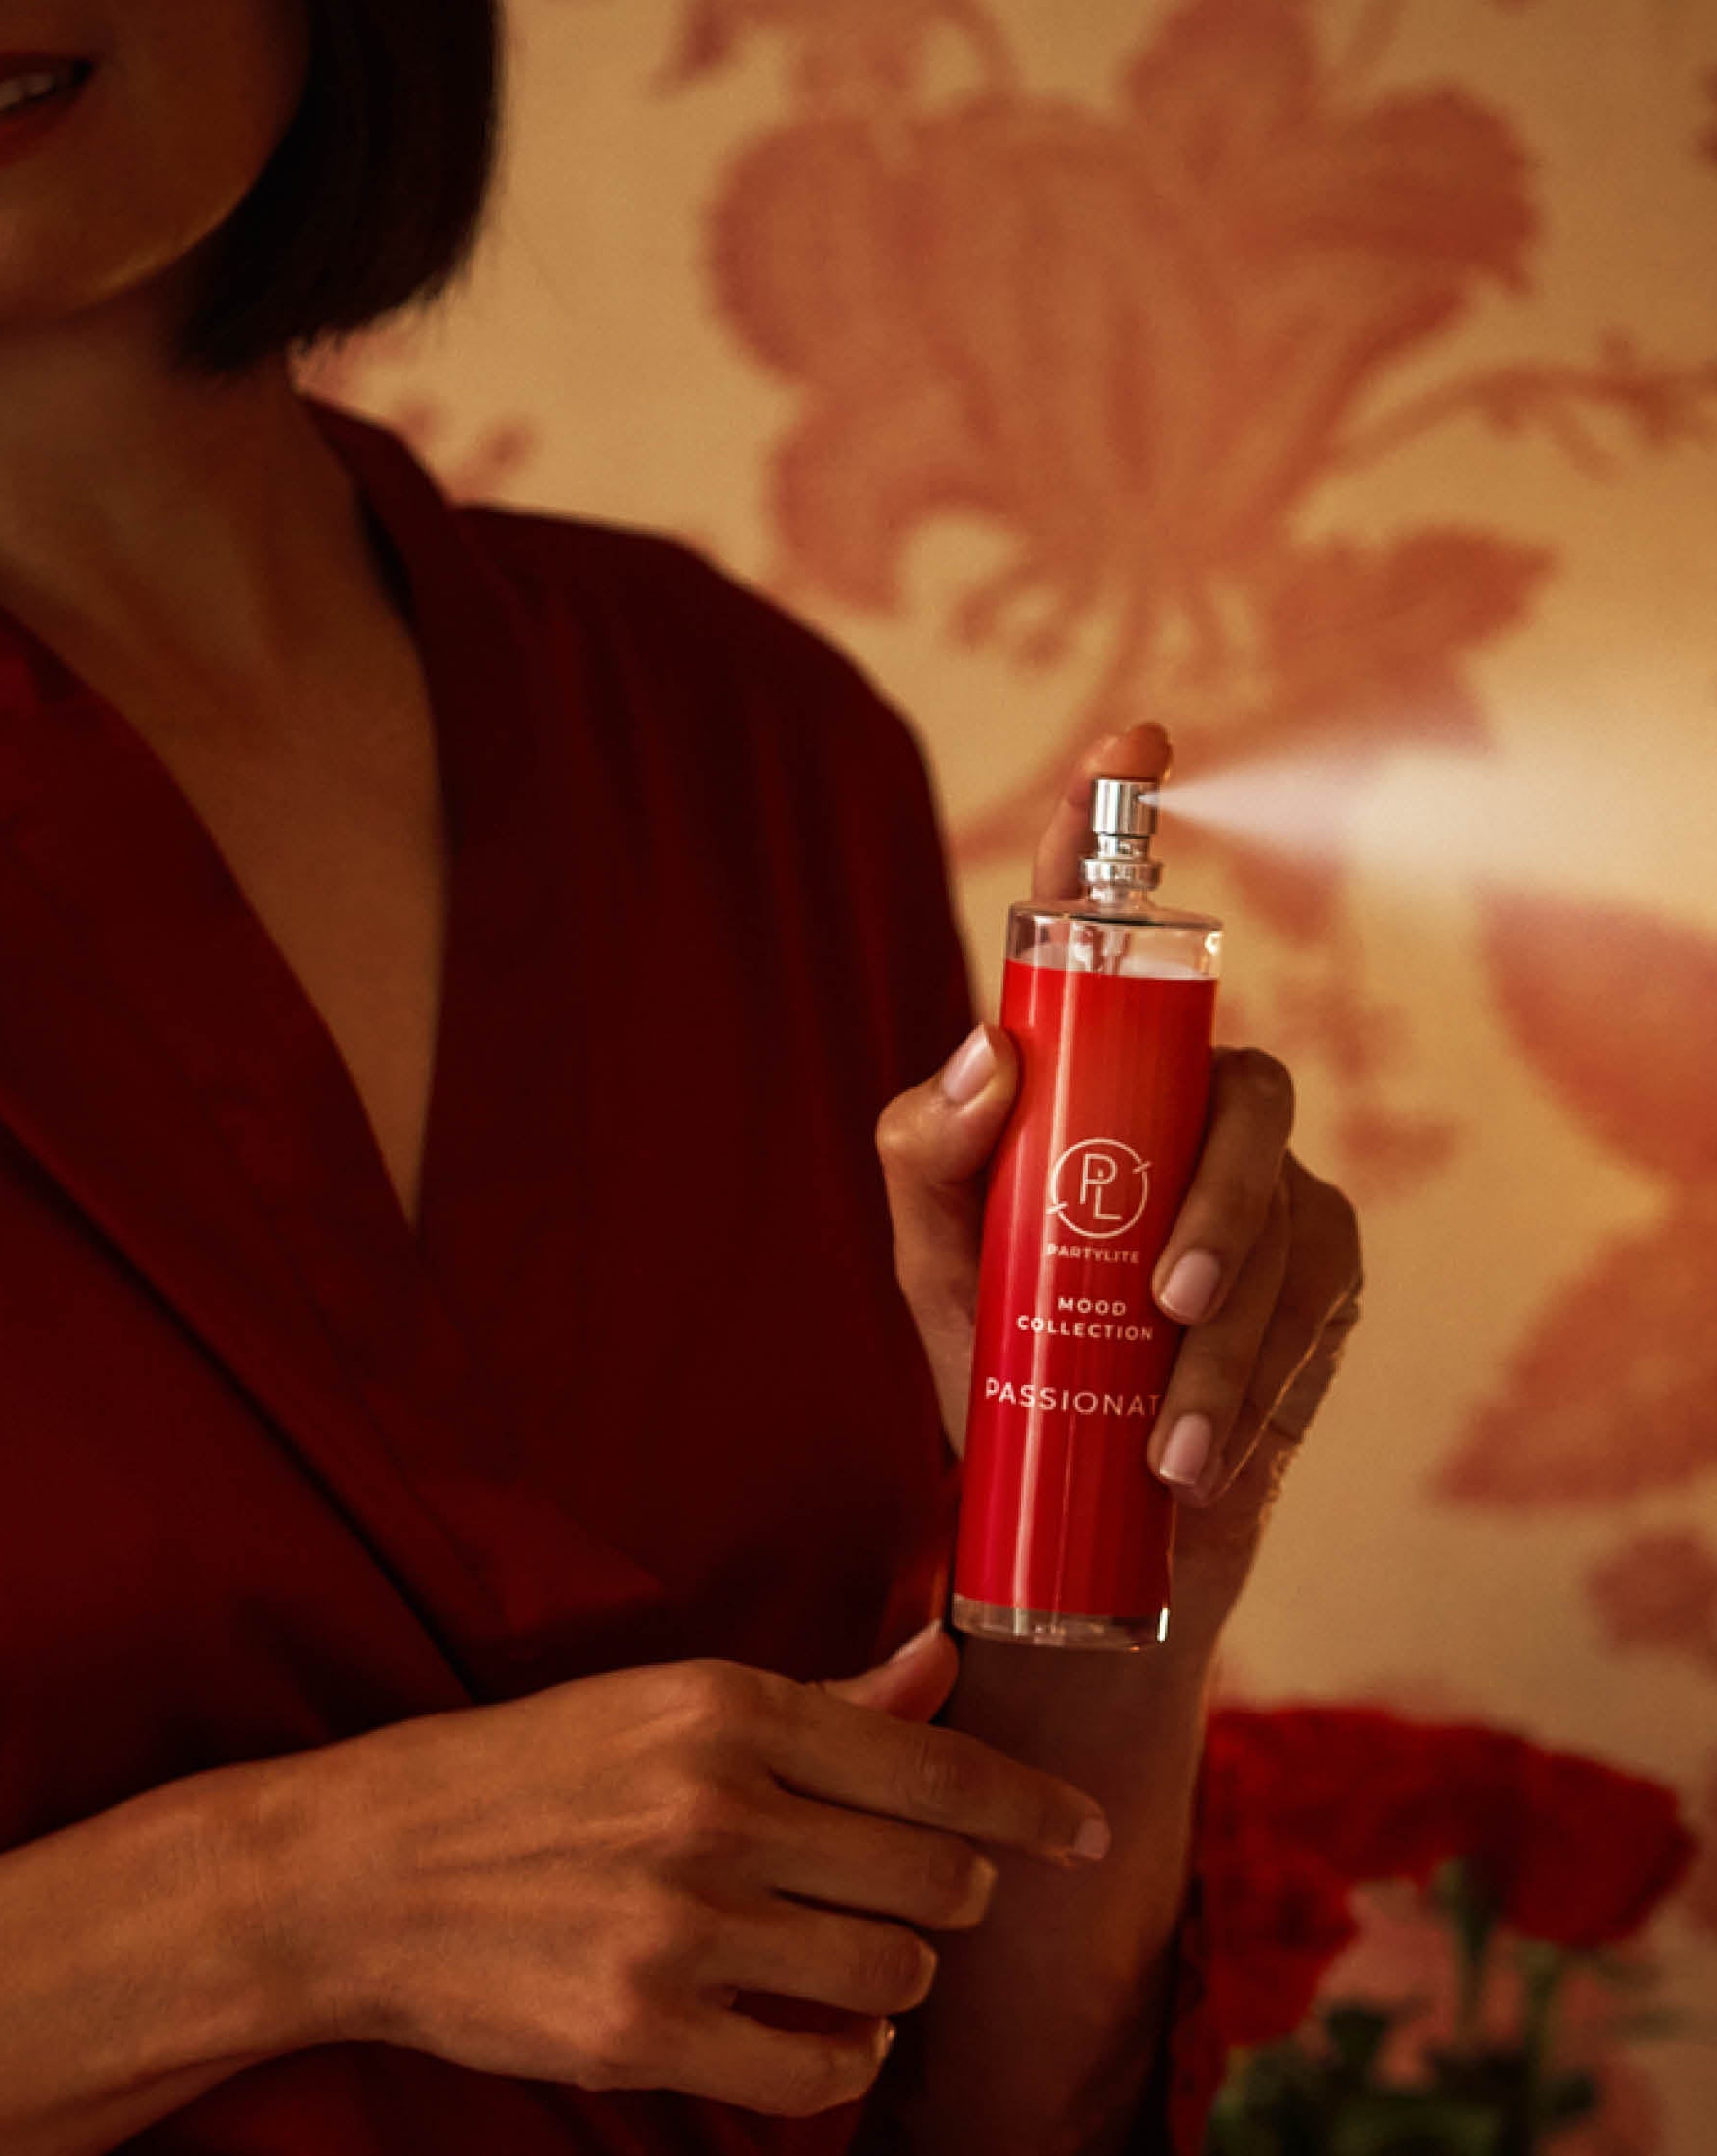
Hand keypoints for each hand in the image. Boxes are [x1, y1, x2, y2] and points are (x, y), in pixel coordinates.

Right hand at [234, 1631, 1104, 2116]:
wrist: (370, 1870)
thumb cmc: (527, 1773)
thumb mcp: (667, 1705)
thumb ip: (823, 1700)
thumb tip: (940, 1662)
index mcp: (726, 1709)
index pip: (933, 1766)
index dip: (1029, 1808)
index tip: (1086, 1835)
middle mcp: (716, 1811)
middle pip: (930, 1880)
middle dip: (948, 1893)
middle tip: (921, 1891)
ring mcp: (681, 1929)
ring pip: (890, 1976)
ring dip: (895, 1973)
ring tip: (851, 1953)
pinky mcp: (645, 2032)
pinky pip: (814, 2070)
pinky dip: (840, 2054)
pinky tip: (819, 2025)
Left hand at [875, 721, 1362, 1592]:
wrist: (1073, 1510)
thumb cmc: (992, 1350)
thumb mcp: (931, 1254)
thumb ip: (923, 1154)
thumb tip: (989, 1048)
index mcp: (1086, 1081)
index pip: (1101, 941)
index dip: (1110, 830)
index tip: (1134, 735)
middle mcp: (1183, 1110)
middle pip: (1241, 1086)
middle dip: (1213, 1194)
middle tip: (1162, 1293)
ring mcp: (1265, 1189)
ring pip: (1285, 1203)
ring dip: (1229, 1324)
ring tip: (1170, 1436)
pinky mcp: (1320, 1275)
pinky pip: (1315, 1292)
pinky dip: (1254, 1376)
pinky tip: (1200, 1451)